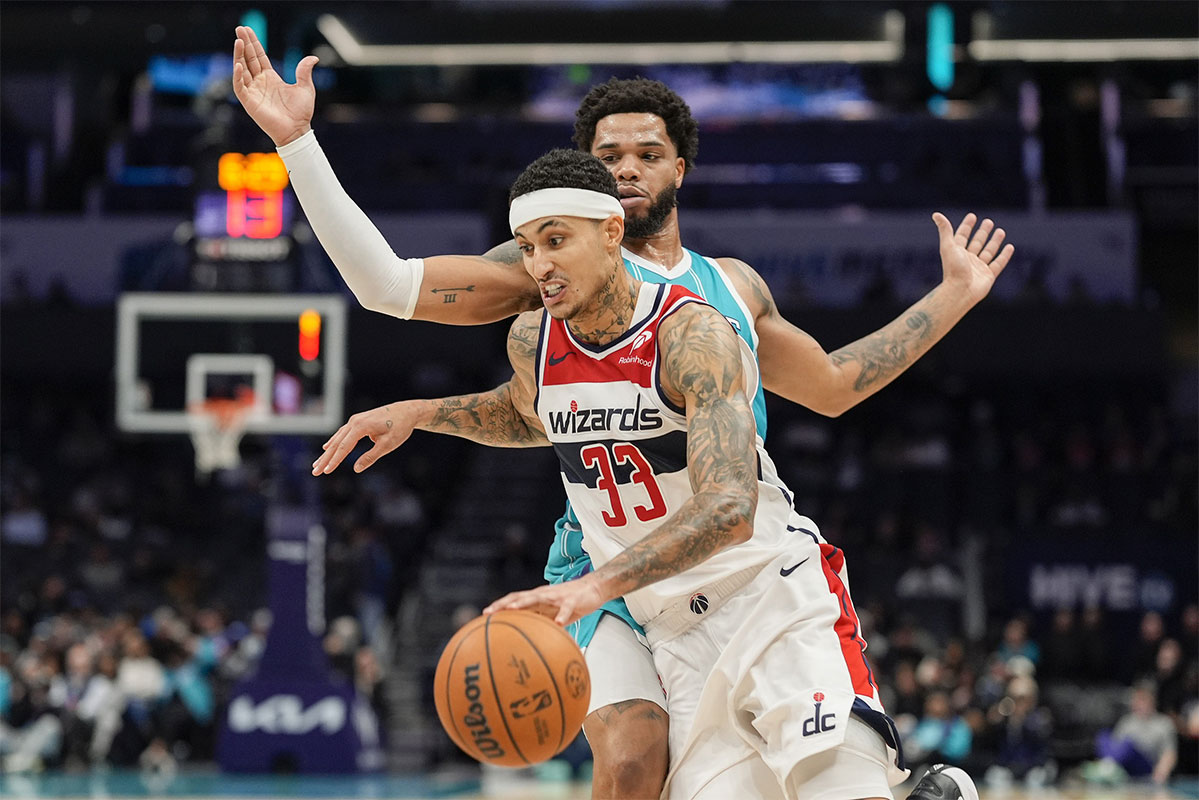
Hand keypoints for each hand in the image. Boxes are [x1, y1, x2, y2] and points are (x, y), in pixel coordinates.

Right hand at [232, 26, 317, 146]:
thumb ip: (304, 71)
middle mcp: (260, 83)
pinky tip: (238, 64)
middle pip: (249, 59)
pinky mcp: (249, 102)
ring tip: (238, 41)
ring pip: (242, 70)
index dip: (253, 43)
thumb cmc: (301, 112)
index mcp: (271, 78)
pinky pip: (240, 87)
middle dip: (244, 44)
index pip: (258, 57)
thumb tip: (313, 58)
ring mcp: (253, 91)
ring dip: (239, 55)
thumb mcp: (305, 87)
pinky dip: (238, 76)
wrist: (298, 131)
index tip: (247, 30)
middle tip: (239, 28)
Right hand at [312, 402, 420, 474]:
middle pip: (336, 443)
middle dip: (325, 459)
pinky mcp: (358, 421)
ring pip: (337, 438)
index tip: (325, 471)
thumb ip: (371, 457)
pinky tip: (326, 448)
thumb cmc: (400, 428)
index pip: (344, 447)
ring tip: (317, 464)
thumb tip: (356, 468)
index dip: (334, 461)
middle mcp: (355, 421)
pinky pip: (342, 434)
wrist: (407, 411)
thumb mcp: (388, 444)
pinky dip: (334, 442)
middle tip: (315, 472)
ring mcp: (355, 420)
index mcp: (361, 426)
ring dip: (327, 452)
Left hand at [484, 578, 607, 625]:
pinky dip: (561, 616)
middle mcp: (543, 595)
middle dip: (503, 604)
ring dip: (524, 603)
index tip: (484, 615)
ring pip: (537, 598)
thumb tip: (527, 642)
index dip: (499, 606)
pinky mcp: (571, 601)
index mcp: (537, 598)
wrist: (593, 589)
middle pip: (519, 597)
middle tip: (489, 613)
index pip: (513, 599)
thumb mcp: (552, 615)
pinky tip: (558, 624)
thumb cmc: (569, 604)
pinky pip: (565, 609)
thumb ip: (541, 624)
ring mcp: (556, 596)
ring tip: (512, 609)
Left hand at [932, 212, 1014, 303]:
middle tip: (989, 221)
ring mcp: (979, 268)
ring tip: (1000, 231)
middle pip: (976, 243)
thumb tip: (936, 214)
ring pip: (988, 251)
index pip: (962, 236)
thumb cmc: (953, 269)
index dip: (966, 226)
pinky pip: (998, 264)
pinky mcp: (988, 276)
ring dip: (994, 241)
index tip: (972, 216)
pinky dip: (1004, 255)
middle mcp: (967, 259)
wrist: (960, 291)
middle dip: (982, 232)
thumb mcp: (948, 246)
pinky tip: (1010, 247)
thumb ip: (945, 230)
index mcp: (957, 253)